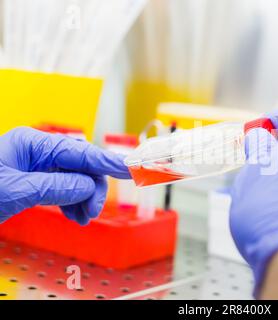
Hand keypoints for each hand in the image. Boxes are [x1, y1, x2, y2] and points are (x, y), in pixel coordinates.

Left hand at [0, 127, 130, 224]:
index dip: (109, 162)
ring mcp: (36, 166)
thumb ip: (56, 187)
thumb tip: (88, 187)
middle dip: (92, 188)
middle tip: (93, 210)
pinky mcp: (34, 181)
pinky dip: (72, 203)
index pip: (82, 152)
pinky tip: (74, 215)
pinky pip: (63, 189)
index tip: (132, 168)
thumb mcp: (16, 190)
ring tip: (82, 218)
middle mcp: (38, 151)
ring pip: (75, 179)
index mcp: (33, 143)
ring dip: (83, 199)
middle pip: (82, 166)